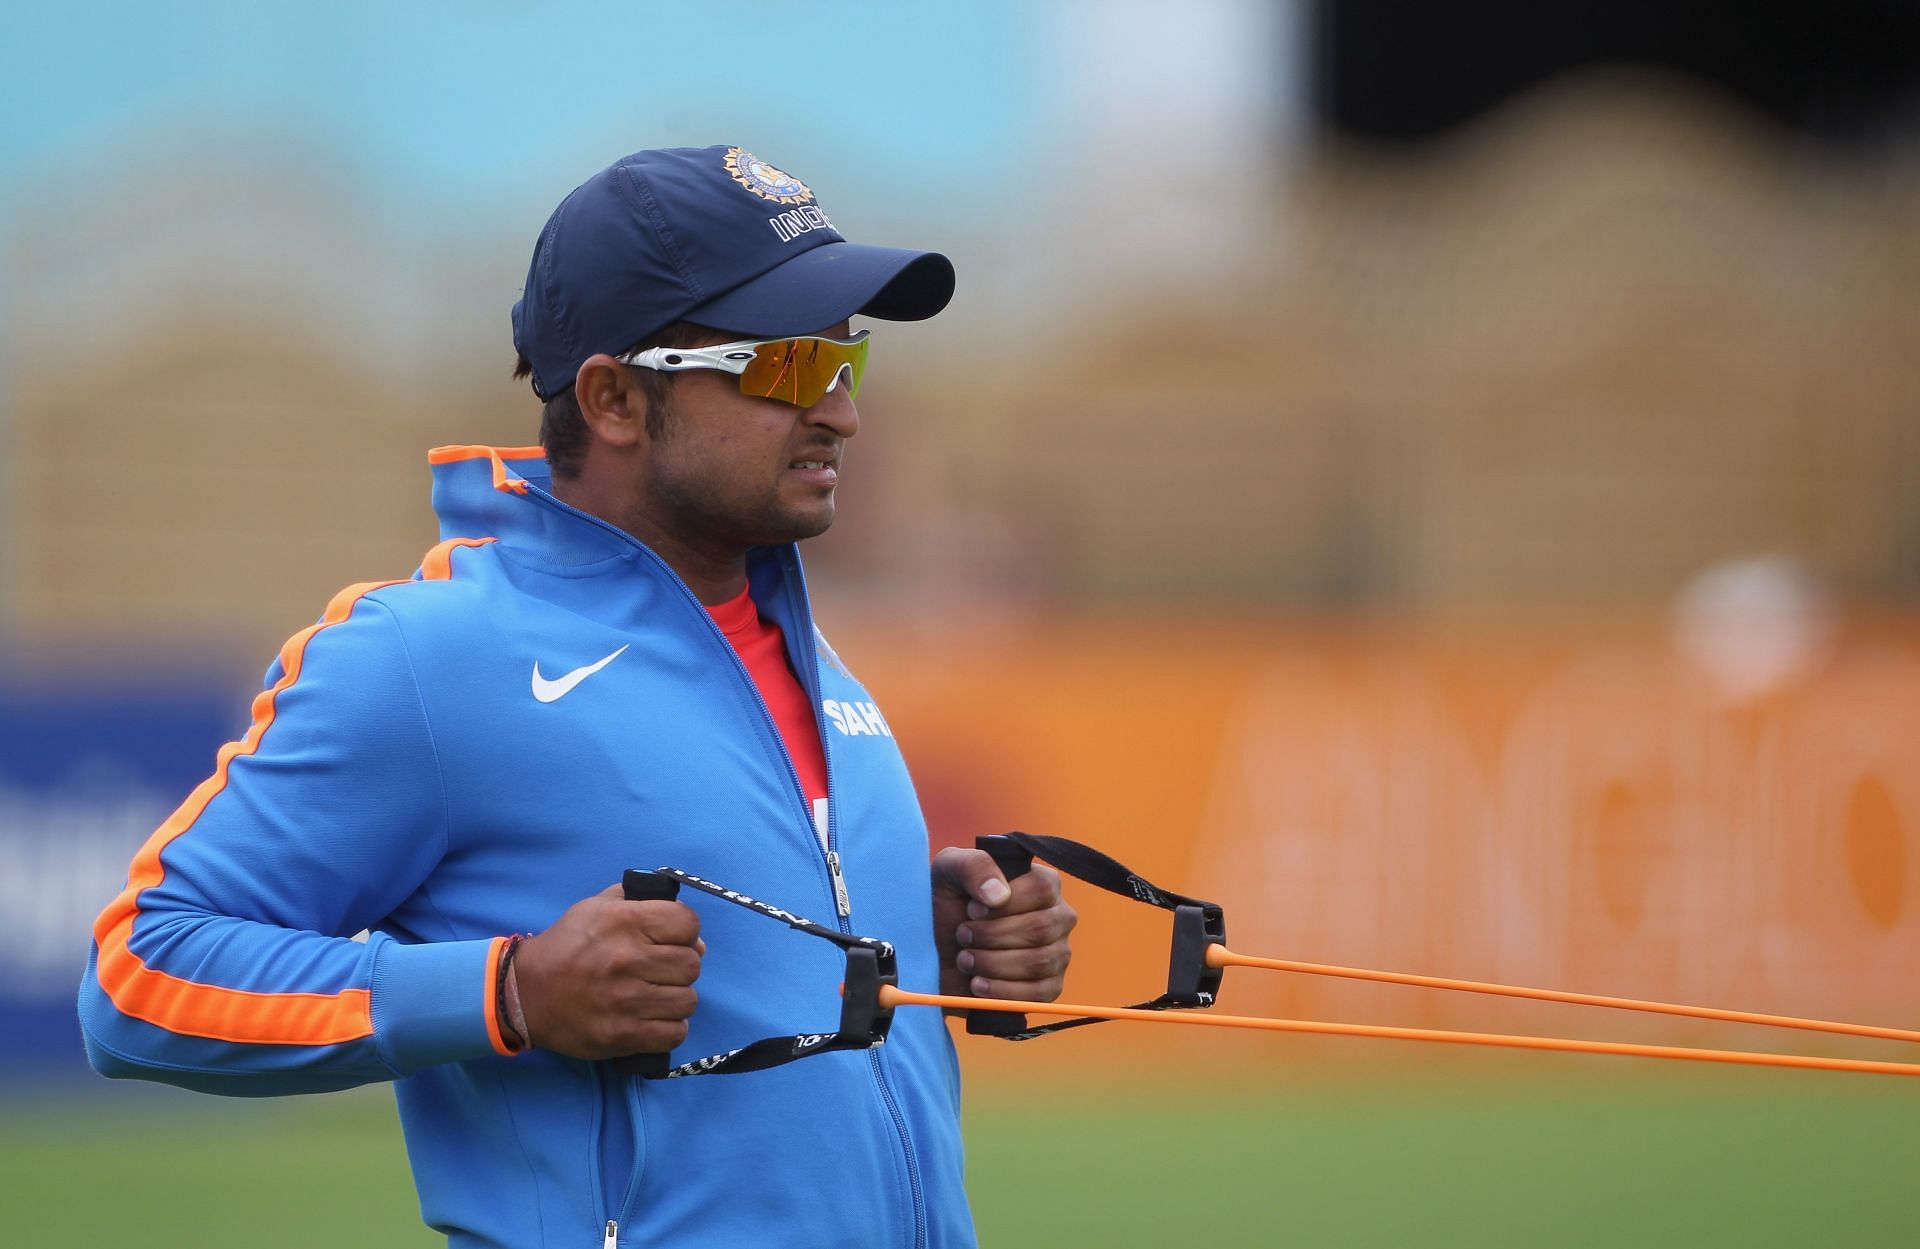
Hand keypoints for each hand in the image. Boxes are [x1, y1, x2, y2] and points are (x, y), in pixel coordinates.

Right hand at [511, 884, 704, 1059]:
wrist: (526, 993)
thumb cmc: (567, 946)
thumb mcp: (597, 906)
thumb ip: (642, 902)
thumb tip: (695, 936)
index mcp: (624, 921)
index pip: (688, 923)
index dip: (685, 932)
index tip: (671, 940)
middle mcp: (627, 959)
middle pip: (692, 964)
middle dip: (680, 967)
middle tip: (660, 970)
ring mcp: (625, 1000)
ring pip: (687, 1000)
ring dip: (676, 999)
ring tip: (656, 996)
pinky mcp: (622, 1035)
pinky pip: (674, 1033)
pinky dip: (669, 1028)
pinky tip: (653, 1019)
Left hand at [930, 847, 1075, 1006]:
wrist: (933, 952)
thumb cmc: (946, 904)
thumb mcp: (949, 872)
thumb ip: (974, 866)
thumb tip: (999, 895)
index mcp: (1042, 884)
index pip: (1043, 889)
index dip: (1005, 903)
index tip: (971, 910)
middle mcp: (1057, 917)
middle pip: (1041, 928)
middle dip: (992, 936)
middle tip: (962, 937)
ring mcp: (1057, 954)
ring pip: (1038, 962)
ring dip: (992, 963)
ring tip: (965, 960)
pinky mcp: (1048, 988)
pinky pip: (1039, 994)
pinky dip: (1002, 991)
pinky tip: (977, 984)